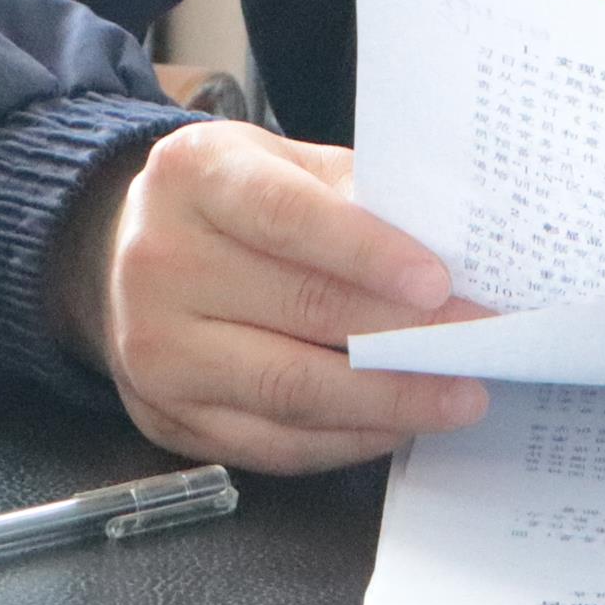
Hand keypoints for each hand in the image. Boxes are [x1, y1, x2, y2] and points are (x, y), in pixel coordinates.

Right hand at [52, 119, 495, 471]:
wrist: (127, 251)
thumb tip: (451, 244)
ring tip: (454, 396)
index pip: (286, 216)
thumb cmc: (230, 199)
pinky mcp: (166, 418)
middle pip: (297, 310)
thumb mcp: (280, 161)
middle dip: (402, 334)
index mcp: (193, 177)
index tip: (438, 283)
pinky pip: (270, 443)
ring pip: (288, 388)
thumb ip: (354, 192)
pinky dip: (344, 439)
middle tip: (477, 342)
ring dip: (386, 400)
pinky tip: (396, 424)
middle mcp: (160, 263)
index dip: (366, 251)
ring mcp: (155, 349)